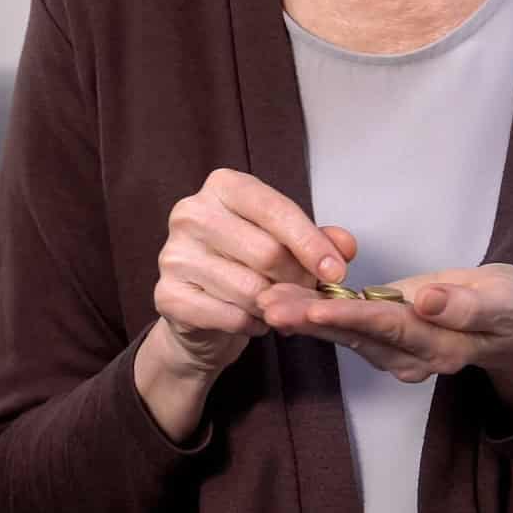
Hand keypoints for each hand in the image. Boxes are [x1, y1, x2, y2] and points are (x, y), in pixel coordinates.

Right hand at [136, 168, 356, 439]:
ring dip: (276, 307)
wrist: (200, 313)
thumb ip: (317, 240)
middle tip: (306, 295)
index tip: (337, 272)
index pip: (274, 210)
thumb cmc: (247, 266)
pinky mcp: (166, 294)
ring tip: (277, 307)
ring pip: (251, 290)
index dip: (311, 243)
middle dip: (298, 281)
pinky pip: (230, 317)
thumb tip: (345, 246)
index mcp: (222, 186)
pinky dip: (252, 326)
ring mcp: (173, 254)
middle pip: (267, 253)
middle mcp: (190, 213)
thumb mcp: (285, 244)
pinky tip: (252, 321)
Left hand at [256, 262, 512, 415]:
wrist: (510, 323)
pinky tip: (282, 301)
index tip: (317, 306)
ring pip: (343, 335)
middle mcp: (410, 357)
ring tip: (264, 300)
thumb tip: (428, 303)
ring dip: (303, 319)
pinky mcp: (382, 341)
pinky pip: (344, 329)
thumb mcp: (506, 300)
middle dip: (310, 321)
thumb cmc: (509, 305)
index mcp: (440, 345)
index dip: (352, 316)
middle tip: (268, 305)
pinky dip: (313, 316)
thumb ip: (469, 306)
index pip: (389, 327)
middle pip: (355, 336)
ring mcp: (394, 354)